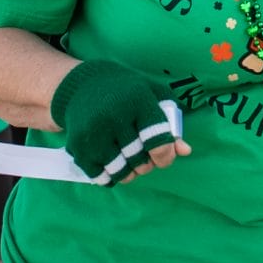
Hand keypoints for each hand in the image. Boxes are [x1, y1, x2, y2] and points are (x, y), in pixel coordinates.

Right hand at [49, 58, 191, 183]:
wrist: (84, 85)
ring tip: (129, 163)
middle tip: (144, 157)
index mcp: (137, 100)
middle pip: (138, 159)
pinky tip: (112, 165)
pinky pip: (99, 176)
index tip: (162, 157)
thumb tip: (184, 151)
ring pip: (119, 171)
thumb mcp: (153, 95)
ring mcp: (93, 132)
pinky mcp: (77, 146)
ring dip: (129, 173)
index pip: (157, 139)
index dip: (165, 155)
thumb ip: (171, 122)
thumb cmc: (127, 92)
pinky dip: (109, 176)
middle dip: (146, 164)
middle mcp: (113, 116)